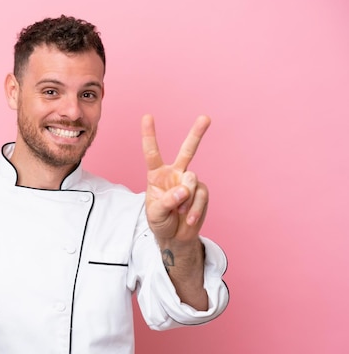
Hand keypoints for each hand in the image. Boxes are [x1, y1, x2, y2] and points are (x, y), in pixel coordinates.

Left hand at [141, 114, 210, 245]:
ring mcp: (190, 182)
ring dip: (185, 201)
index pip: (152, 153)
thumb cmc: (160, 221)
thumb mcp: (156, 213)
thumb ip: (167, 201)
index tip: (147, 116)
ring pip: (192, 181)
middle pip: (187, 151)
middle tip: (206, 118)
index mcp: (157, 175)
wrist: (175, 237)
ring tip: (180, 213)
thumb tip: (184, 190)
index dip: (149, 135)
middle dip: (197, 134)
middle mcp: (175, 174)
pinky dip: (194, 209)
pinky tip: (189, 219)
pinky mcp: (201, 192)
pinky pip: (200, 196)